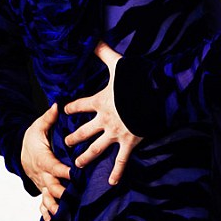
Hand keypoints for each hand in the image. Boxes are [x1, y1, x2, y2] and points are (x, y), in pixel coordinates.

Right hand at [21, 102, 70, 220]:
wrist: (18, 148)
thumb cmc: (31, 137)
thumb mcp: (39, 125)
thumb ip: (49, 117)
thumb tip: (57, 105)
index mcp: (42, 158)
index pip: (54, 165)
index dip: (63, 170)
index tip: (74, 174)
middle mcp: (41, 173)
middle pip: (51, 185)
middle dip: (62, 192)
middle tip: (74, 197)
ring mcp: (40, 182)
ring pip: (47, 196)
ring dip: (55, 206)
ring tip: (63, 214)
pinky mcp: (41, 187)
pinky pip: (43, 202)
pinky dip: (47, 212)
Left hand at [64, 41, 142, 185]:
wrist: (156, 93)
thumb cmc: (137, 78)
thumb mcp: (118, 63)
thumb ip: (103, 52)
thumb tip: (92, 38)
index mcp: (100, 100)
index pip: (79, 105)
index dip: (71, 107)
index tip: (64, 109)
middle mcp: (105, 119)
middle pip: (83, 131)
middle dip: (73, 137)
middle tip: (66, 142)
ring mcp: (116, 132)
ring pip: (96, 148)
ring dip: (85, 156)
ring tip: (77, 164)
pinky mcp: (130, 141)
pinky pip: (121, 160)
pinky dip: (117, 172)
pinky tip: (112, 183)